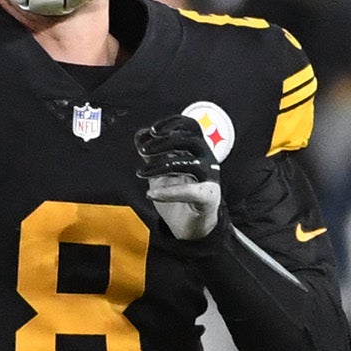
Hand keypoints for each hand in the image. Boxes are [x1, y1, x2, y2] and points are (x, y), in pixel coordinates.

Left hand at [133, 113, 223, 241]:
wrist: (191, 226)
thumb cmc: (180, 196)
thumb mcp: (160, 171)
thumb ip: (151, 153)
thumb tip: (140, 135)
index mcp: (198, 150)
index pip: (190, 127)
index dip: (172, 124)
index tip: (152, 130)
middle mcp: (207, 160)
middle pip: (190, 141)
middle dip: (164, 143)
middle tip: (142, 150)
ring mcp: (210, 178)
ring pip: (191, 163)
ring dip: (162, 165)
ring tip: (142, 173)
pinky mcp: (209, 197)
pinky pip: (192, 191)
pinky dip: (170, 192)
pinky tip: (152, 194)